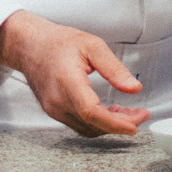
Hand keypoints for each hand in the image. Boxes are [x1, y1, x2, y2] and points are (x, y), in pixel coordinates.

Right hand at [0, 10, 148, 136]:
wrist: (31, 46)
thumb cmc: (58, 43)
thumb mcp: (92, 46)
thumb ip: (114, 68)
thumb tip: (134, 88)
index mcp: (67, 82)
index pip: (92, 112)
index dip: (115, 123)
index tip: (134, 124)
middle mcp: (58, 101)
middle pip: (93, 124)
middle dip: (120, 124)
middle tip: (140, 115)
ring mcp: (54, 109)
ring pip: (87, 128)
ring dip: (109, 125)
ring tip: (128, 112)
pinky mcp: (54, 112)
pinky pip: (80, 124)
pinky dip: (97, 122)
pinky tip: (110, 112)